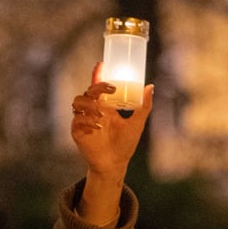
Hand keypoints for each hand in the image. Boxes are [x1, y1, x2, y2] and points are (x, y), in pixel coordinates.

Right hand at [72, 62, 153, 226]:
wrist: (114, 164)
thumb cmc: (125, 144)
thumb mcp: (137, 123)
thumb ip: (144, 106)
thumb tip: (150, 86)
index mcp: (105, 106)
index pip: (98, 86)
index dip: (97, 74)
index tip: (102, 64)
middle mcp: (93, 110)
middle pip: (87, 91)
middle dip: (96, 87)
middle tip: (110, 90)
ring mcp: (84, 120)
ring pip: (77, 102)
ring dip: (89, 105)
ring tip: (102, 114)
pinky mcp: (78, 131)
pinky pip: (77, 120)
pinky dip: (87, 121)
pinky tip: (97, 127)